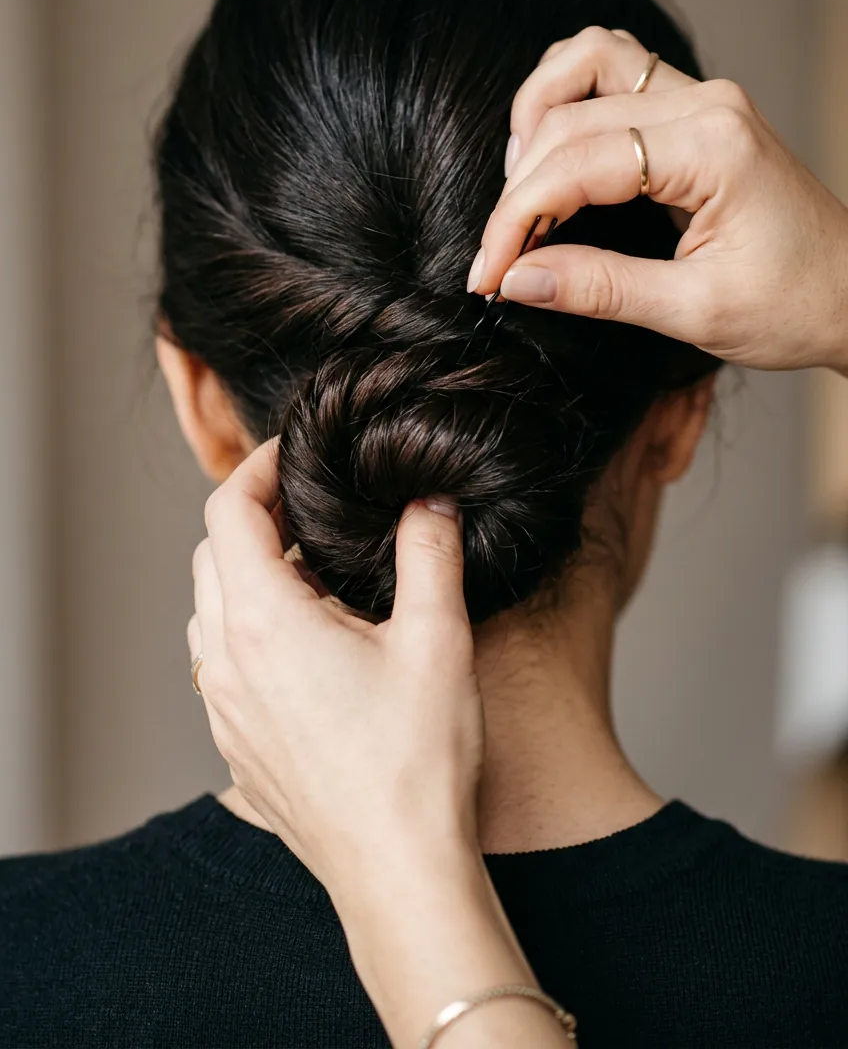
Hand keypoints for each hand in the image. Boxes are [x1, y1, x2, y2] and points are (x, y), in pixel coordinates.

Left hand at [189, 445, 573, 1047]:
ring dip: (249, 575)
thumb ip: (431, 551)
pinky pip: (219, 661)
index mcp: (263, 621)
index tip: (296, 456)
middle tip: (315, 510)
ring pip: (210, 609)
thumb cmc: (416, 762)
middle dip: (256, 518)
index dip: (258, 469)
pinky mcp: (235, 743)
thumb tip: (429, 499)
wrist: (396, 871)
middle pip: (212, 555)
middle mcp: (224, 660)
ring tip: (316, 576)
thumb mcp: (437, 639)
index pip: (229, 511)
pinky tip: (309, 645)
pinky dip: (249, 628)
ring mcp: (222, 708)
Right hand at [469, 26, 847, 373]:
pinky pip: (614, 73)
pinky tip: (556, 161)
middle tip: (499, 258)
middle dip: (519, 188)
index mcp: (712, 148)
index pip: (578, 164)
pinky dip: (569, 106)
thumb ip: (600, 288)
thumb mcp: (695, 311)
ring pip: (586, 60)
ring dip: (537, 118)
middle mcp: (706, 103)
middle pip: (569, 114)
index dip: (516, 220)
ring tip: (522, 196)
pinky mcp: (696, 109)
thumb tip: (516, 279)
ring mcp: (703, 97)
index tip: (487, 275)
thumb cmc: (796, 306)